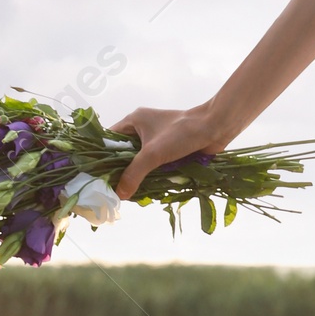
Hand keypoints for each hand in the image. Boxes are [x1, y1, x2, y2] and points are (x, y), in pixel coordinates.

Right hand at [108, 104, 226, 199]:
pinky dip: (153, 175)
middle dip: (122, 171)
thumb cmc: (183, 133)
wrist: (216, 128)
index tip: (98, 176)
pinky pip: (155, 165)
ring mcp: (158, 139)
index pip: (109, 139)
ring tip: (130, 193)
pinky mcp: (171, 149)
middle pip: (124, 153)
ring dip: (138, 175)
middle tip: (114, 190)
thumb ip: (134, 173)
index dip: (102, 156)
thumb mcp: (153, 154)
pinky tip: (148, 190)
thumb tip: (120, 195)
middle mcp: (143, 128)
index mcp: (134, 120)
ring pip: (140, 161)